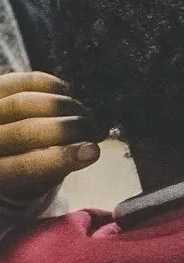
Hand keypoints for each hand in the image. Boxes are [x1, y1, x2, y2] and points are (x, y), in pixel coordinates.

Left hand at [0, 73, 100, 205]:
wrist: (4, 144)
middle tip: (95, 127)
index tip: (93, 151)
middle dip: (66, 128)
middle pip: (25, 132)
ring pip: (24, 103)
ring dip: (63, 106)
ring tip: (86, 112)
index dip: (60, 159)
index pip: (23, 167)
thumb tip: (90, 149)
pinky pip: (24, 81)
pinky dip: (52, 86)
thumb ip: (57, 167)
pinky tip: (70, 95)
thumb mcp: (36, 180)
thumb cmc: (23, 166)